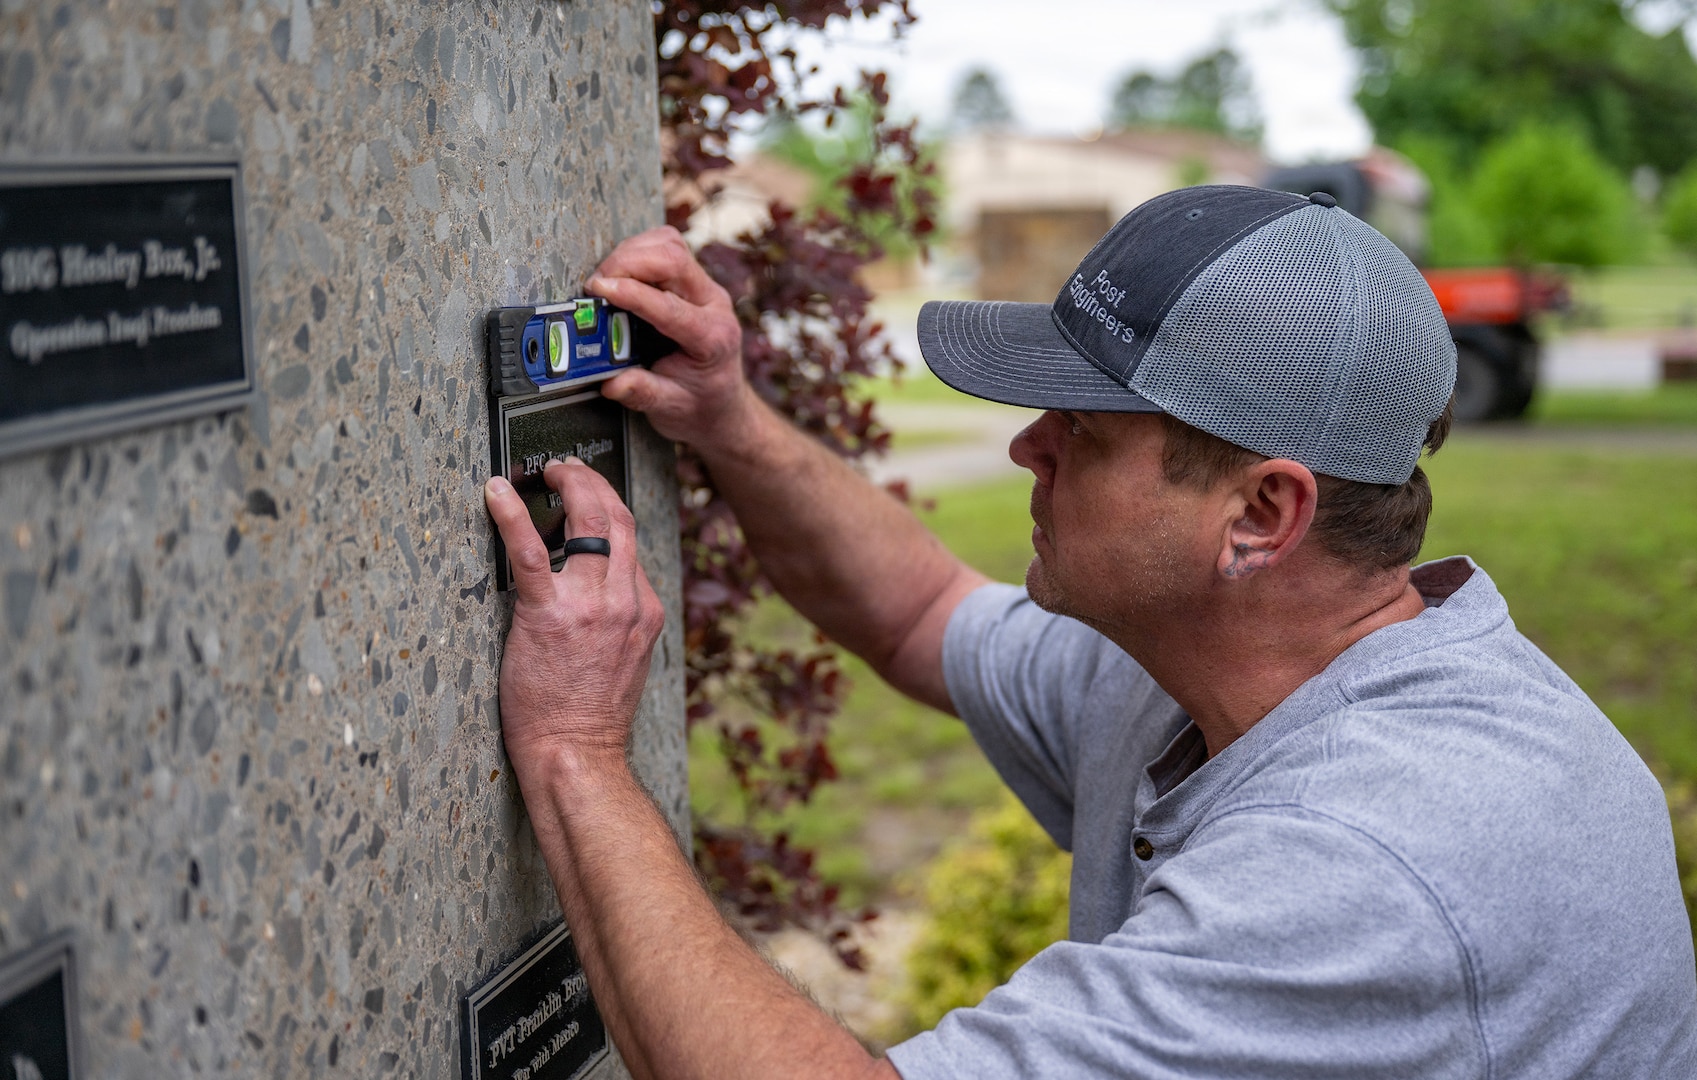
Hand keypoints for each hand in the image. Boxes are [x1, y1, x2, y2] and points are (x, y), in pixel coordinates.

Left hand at [483, 458, 665, 774]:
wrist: (577, 753)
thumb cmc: (591, 716)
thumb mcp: (627, 658)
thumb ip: (620, 617)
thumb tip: (599, 591)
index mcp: (645, 610)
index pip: (631, 541)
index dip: (609, 508)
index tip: (590, 494)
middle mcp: (625, 600)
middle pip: (617, 518)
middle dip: (593, 482)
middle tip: (569, 469)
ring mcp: (591, 605)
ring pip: (587, 521)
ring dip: (568, 484)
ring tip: (546, 472)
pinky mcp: (549, 615)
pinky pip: (529, 551)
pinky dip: (511, 514)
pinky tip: (495, 492)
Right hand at [586, 226, 753, 449]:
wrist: (722, 406)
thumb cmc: (700, 406)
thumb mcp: (670, 409)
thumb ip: (642, 393)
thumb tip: (612, 382)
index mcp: (713, 338)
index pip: (670, 306)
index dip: (631, 294)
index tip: (598, 290)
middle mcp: (714, 306)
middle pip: (674, 259)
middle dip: (628, 263)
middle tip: (596, 285)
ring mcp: (705, 289)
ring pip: (670, 245)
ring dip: (632, 253)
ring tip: (605, 279)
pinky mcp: (693, 281)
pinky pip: (667, 248)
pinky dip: (639, 251)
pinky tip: (621, 273)